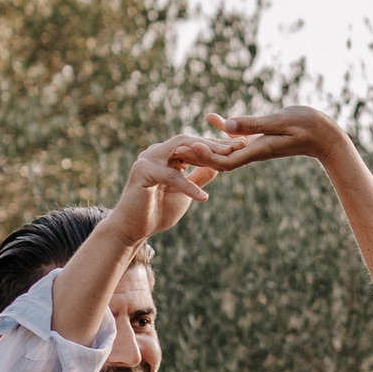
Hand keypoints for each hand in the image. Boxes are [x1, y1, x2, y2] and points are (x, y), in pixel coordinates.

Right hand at [113, 132, 236, 240]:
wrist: (131, 230)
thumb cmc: (157, 212)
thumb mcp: (185, 192)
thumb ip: (199, 177)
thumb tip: (220, 166)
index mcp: (166, 154)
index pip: (195, 144)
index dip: (217, 145)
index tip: (240, 147)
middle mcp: (156, 152)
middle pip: (189, 141)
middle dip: (214, 144)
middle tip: (239, 147)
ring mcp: (148, 159)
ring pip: (181, 149)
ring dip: (204, 155)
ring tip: (225, 162)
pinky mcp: (142, 172)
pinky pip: (171, 176)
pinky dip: (187, 186)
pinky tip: (203, 197)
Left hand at [195, 106, 348, 169]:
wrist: (325, 135)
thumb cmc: (307, 127)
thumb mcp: (280, 121)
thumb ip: (253, 124)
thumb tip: (227, 126)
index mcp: (257, 151)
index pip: (225, 161)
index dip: (205, 157)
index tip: (189, 148)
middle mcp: (253, 151)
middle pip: (219, 158)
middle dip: (197, 155)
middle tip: (174, 149)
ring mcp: (256, 146)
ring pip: (225, 149)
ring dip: (205, 145)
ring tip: (184, 138)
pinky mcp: (260, 138)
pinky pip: (236, 136)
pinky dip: (223, 129)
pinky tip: (211, 117)